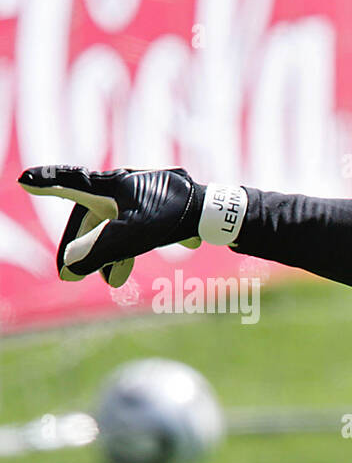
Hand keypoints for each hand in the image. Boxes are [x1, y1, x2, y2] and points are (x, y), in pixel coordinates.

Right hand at [17, 166, 245, 286]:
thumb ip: (100, 249)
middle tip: (69, 274)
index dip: (47, 183)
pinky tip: (132, 271)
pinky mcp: (161, 208)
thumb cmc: (173, 217)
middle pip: (91, 216)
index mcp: (110, 186)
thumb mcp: (133, 235)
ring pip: (114, 226)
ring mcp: (143, 196)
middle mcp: (123, 186)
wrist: (216, 212)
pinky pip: (135, 228)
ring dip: (108, 253)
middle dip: (82, 246)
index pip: (71, 183)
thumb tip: (71, 266)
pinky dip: (129, 250)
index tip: (24, 180)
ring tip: (112, 282)